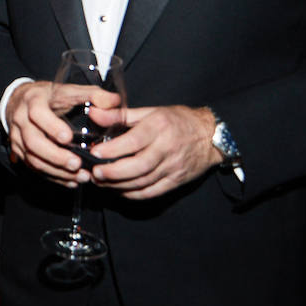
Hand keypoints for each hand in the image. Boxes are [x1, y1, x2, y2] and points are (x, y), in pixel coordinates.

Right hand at [5, 80, 115, 186]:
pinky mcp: (20, 152)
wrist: (21, 101)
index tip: (68, 138)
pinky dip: (53, 177)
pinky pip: (34, 169)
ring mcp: (18, 138)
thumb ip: (93, 94)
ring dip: (56, 171)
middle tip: (77, 164)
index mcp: (33, 101)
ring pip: (33, 159)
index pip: (37, 114)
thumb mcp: (69, 90)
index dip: (51, 127)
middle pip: (33, 142)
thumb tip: (114, 102)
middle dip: (55, 156)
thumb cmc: (50, 97)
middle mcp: (21, 121)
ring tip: (80, 177)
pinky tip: (71, 181)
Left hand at [89, 105, 220, 198]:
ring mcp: (173, 167)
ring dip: (119, 185)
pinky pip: (153, 191)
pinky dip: (134, 194)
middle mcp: (167, 148)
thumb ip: (120, 115)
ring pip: (144, 181)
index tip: (95, 153)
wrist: (211, 136)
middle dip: (114, 172)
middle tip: (95, 173)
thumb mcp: (150, 111)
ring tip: (101, 182)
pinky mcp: (176, 181)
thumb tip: (94, 113)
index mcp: (159, 127)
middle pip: (139, 166)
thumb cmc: (178, 120)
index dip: (113, 149)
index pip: (134, 142)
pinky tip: (119, 190)